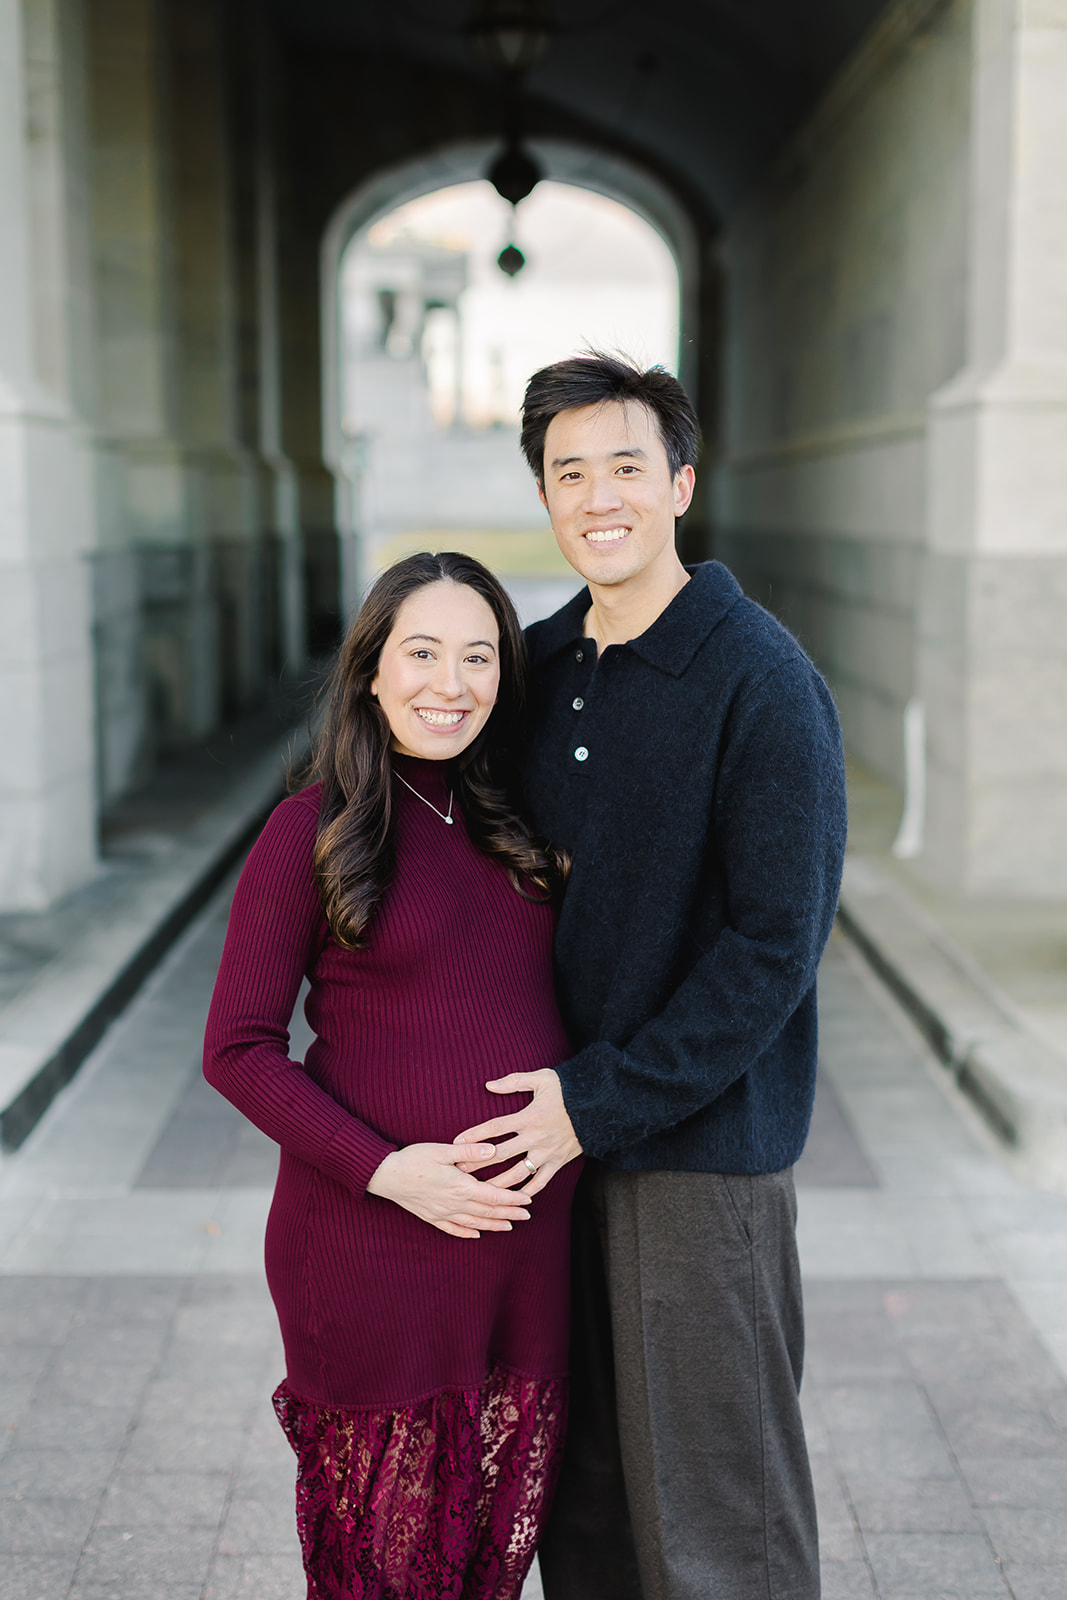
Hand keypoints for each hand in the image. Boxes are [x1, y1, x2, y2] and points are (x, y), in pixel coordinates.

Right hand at [365, 1143, 532, 1239]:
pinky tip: (477, 1234)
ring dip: (494, 1225)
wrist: (386, 1175)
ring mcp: (443, 1213)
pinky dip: (467, 1232)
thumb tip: (494, 1151)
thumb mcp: (443, 1150)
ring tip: (510, 1226)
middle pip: (488, 1212)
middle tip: (527, 1215)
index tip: (528, 1200)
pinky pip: (453, 1229)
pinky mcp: (431, 1217)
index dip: (512, 1199)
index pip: (493, 1196)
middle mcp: (454, 1203)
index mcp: (460, 1186)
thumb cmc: (414, 1159)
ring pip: (474, 1223)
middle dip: (510, 1213)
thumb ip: (470, 1151)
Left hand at [454, 1070, 581, 1196]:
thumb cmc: (568, 1090)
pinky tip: (512, 1200)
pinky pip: (540, 1182)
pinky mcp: (558, 1162)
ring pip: (517, 1173)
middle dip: (478, 1163)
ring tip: (480, 1191)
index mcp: (529, 1116)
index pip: (495, 1127)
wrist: (600, 1106)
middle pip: (501, 1154)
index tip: (456, 1142)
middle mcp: (536, 1137)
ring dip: (497, 1183)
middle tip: (459, 1171)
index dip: (475, 1134)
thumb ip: (514, 1082)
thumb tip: (488, 1085)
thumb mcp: (542, 1079)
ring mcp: (547, 1152)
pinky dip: (526, 1192)